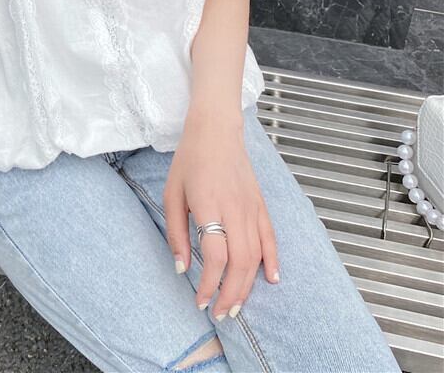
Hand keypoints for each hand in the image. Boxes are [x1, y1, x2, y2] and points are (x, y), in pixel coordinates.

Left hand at [163, 107, 279, 320]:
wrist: (216, 130)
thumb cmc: (189, 160)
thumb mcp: (171, 193)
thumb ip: (176, 232)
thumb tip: (181, 267)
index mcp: (209, 204)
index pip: (215, 255)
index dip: (209, 283)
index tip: (199, 300)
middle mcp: (235, 208)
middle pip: (240, 262)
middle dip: (231, 293)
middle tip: (221, 314)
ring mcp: (252, 207)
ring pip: (256, 255)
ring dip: (248, 285)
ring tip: (237, 306)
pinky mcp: (261, 204)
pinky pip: (271, 237)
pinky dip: (273, 260)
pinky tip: (271, 279)